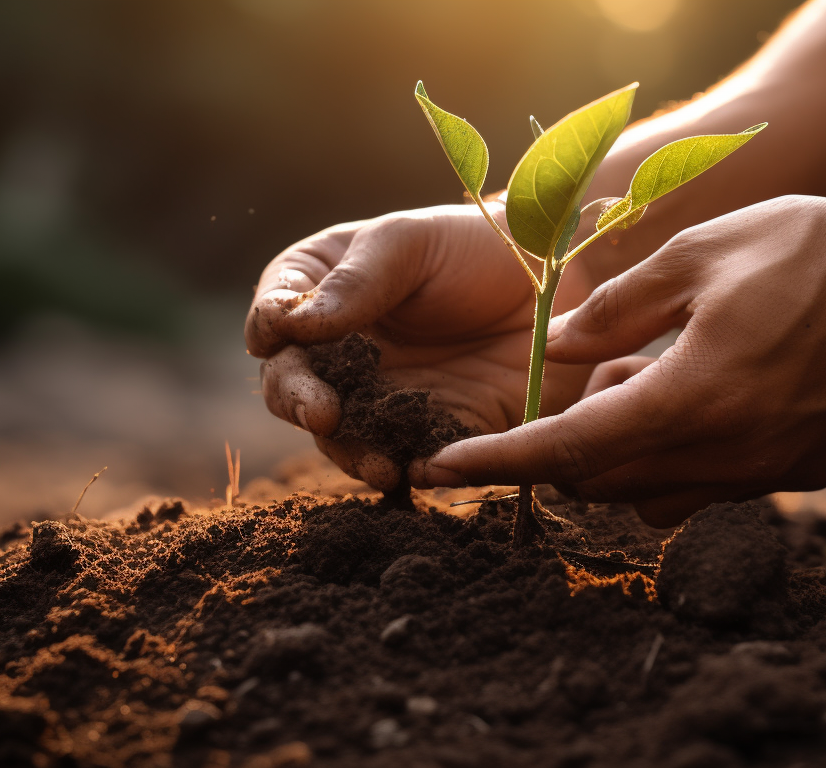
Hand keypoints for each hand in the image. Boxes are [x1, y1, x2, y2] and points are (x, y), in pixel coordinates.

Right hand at [245, 204, 596, 489]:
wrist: (556, 276)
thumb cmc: (472, 243)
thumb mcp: (410, 242)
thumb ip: (356, 281)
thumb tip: (296, 327)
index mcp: (320, 294)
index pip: (276, 317)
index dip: (270, 329)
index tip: (276, 337)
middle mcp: (342, 354)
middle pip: (298, 388)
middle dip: (302, 403)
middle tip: (322, 415)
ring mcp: (385, 398)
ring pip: (349, 437)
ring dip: (354, 453)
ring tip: (374, 463)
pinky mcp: (437, 431)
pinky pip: (415, 458)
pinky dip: (411, 470)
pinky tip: (416, 473)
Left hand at [420, 190, 825, 525]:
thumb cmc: (801, 247)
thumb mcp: (693, 257)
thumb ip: (613, 312)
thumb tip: (552, 354)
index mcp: (692, 399)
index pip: (571, 450)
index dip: (500, 462)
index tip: (442, 470)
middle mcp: (732, 454)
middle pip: (609, 481)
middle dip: (572, 446)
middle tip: (593, 379)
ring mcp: (774, 472)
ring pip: (661, 495)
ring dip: (629, 454)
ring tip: (654, 380)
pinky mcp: (807, 472)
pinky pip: (718, 485)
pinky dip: (687, 456)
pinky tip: (709, 396)